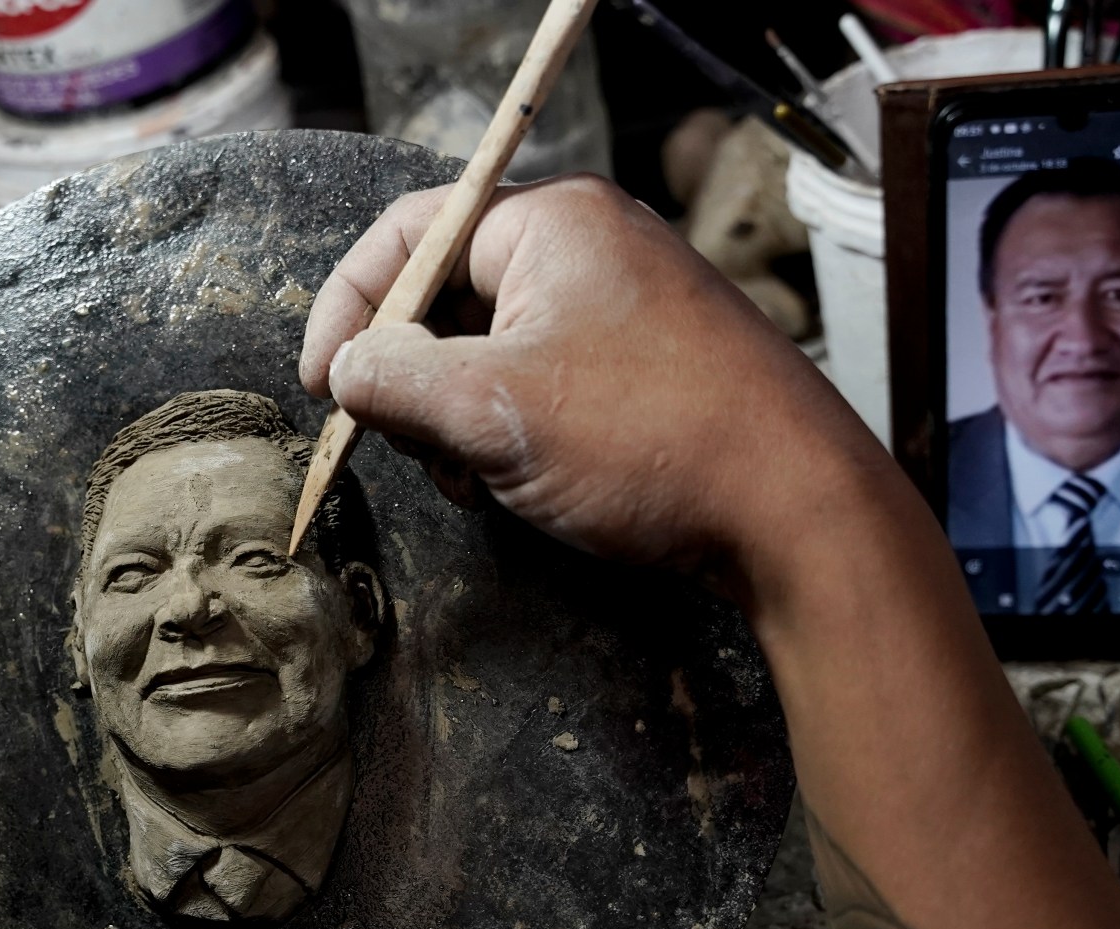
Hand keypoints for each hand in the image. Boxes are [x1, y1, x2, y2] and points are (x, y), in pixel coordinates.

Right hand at [300, 176, 895, 593]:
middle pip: (446, 295)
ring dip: (456, 419)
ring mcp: (621, 309)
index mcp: (552, 224)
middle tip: (412, 447)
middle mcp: (590, 248)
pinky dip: (507, 433)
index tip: (323, 387)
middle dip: (410, 379)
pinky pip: (538, 384)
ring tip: (476, 478)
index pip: (410, 233)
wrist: (796, 512)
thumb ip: (394, 379)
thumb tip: (348, 370)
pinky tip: (518, 485)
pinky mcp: (643, 368)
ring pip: (487, 351)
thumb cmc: (651, 440)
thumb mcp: (490, 409)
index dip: (349, 307)